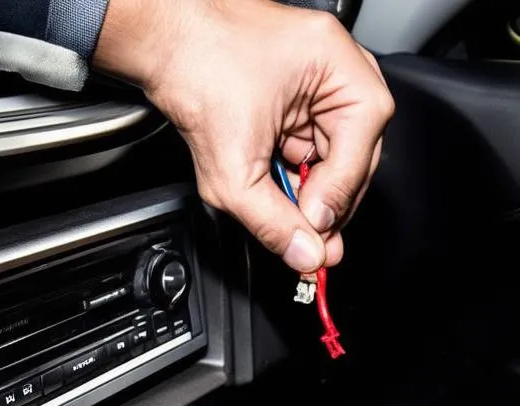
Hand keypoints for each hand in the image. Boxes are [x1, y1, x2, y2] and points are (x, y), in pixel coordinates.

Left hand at [93, 0, 392, 271]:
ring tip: (275, 198)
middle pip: (354, 164)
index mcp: (344, 73)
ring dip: (305, 190)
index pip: (358, 161)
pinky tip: (271, 176)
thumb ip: (273, 222)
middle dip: (321, 202)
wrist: (161, 36)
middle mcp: (345, 72)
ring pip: (335, 163)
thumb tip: (305, 255)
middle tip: (303, 239)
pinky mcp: (309, 97)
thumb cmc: (194, 61)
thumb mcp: (233, 167)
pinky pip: (315, 151)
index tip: (311, 234)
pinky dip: (293, 173)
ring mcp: (329, 83)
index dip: (333, 205)